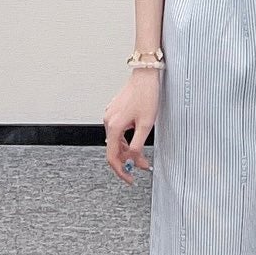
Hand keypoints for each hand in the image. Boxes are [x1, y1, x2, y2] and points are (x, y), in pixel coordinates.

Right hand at [103, 67, 160, 185]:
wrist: (145, 75)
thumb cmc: (146, 95)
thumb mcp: (146, 124)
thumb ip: (138, 145)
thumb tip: (134, 160)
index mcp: (114, 126)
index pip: (112, 157)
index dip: (121, 171)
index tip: (130, 179)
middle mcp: (109, 122)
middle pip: (114, 150)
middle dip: (128, 161)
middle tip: (142, 166)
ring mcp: (110, 116)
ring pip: (116, 142)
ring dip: (128, 152)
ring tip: (142, 157)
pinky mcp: (115, 112)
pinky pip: (118, 133)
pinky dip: (126, 141)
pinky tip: (136, 143)